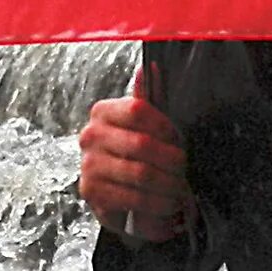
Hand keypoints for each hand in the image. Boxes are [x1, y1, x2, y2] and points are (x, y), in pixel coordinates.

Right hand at [78, 95, 192, 243]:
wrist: (114, 194)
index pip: (137, 109)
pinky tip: (167, 203)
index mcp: (103, 112)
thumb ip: (149, 98)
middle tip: (183, 169)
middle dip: (171, 161)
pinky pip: (134, 197)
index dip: (165, 126)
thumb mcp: (144, 125)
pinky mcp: (92, 193)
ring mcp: (88, 165)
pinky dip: (157, 203)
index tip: (178, 140)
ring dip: (168, 185)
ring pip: (141, 174)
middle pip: (142, 144)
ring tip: (179, 189)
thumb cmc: (133, 155)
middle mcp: (90, 136)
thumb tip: (151, 67)